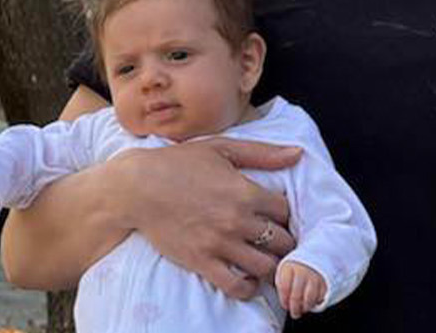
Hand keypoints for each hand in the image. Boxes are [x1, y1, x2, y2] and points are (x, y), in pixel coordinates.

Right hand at [110, 137, 301, 300]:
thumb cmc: (178, 163)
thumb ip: (263, 153)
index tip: (278, 216)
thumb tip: (298, 153)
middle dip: (285, 242)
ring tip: (267, 261)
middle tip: (278, 241)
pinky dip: (248, 288)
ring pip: (265, 267)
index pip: (286, 212)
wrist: (136, 188)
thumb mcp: (223, 148)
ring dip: (272, 266)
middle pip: (282, 242)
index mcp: (246, 192)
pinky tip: (248, 279)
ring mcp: (220, 244)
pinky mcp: (201, 262)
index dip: (286, 214)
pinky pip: (236, 286)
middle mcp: (237, 221)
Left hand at [277, 260, 325, 318]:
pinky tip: (312, 302)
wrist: (315, 258)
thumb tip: (285, 302)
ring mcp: (315, 275)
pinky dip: (316, 302)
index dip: (284, 301)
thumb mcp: (285, 271)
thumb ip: (281, 285)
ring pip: (309, 298)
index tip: (285, 306)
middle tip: (294, 313)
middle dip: (295, 308)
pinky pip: (320, 297)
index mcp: (289, 267)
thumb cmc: (296, 269)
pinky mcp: (325, 280)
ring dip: (305, 307)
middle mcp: (302, 271)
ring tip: (303, 309)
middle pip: (296, 296)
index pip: (284, 288)